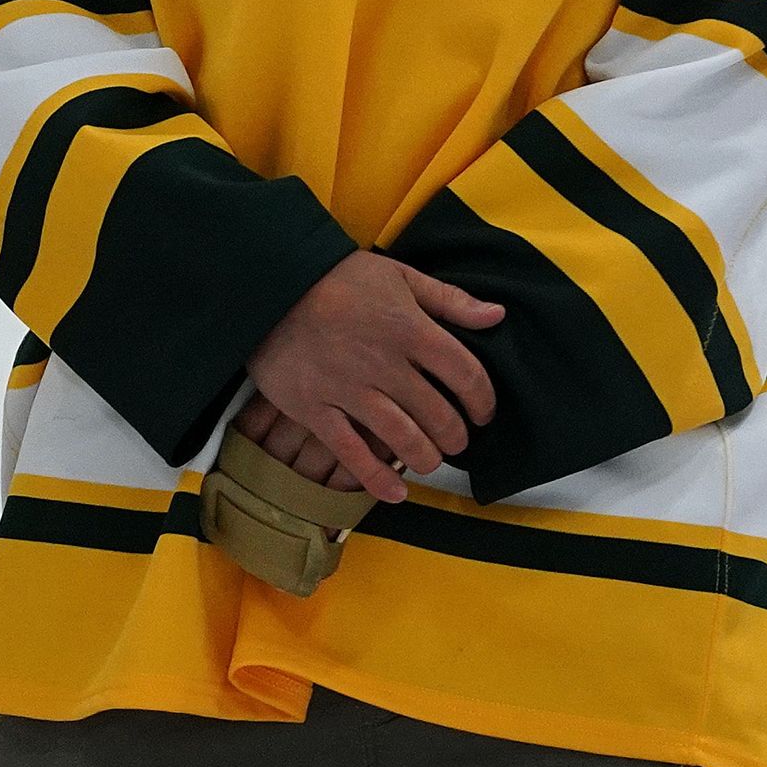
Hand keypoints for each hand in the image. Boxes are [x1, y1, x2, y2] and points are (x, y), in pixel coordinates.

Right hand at [242, 252, 503, 504]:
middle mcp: (384, 363)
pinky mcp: (314, 408)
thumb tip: (497, 315)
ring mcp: (348, 389)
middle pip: (438, 415)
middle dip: (456, 436)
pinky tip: (396, 492)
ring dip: (425, 457)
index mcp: (410, 329)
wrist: (269, 282)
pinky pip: (350, 452)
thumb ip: (450, 300)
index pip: (466, 375)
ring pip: (402, 438)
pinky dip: (376, 478)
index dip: (483, 401)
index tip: (482, 412)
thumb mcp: (398, 275)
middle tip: (455, 440)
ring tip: (428, 459)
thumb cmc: (338, 278)